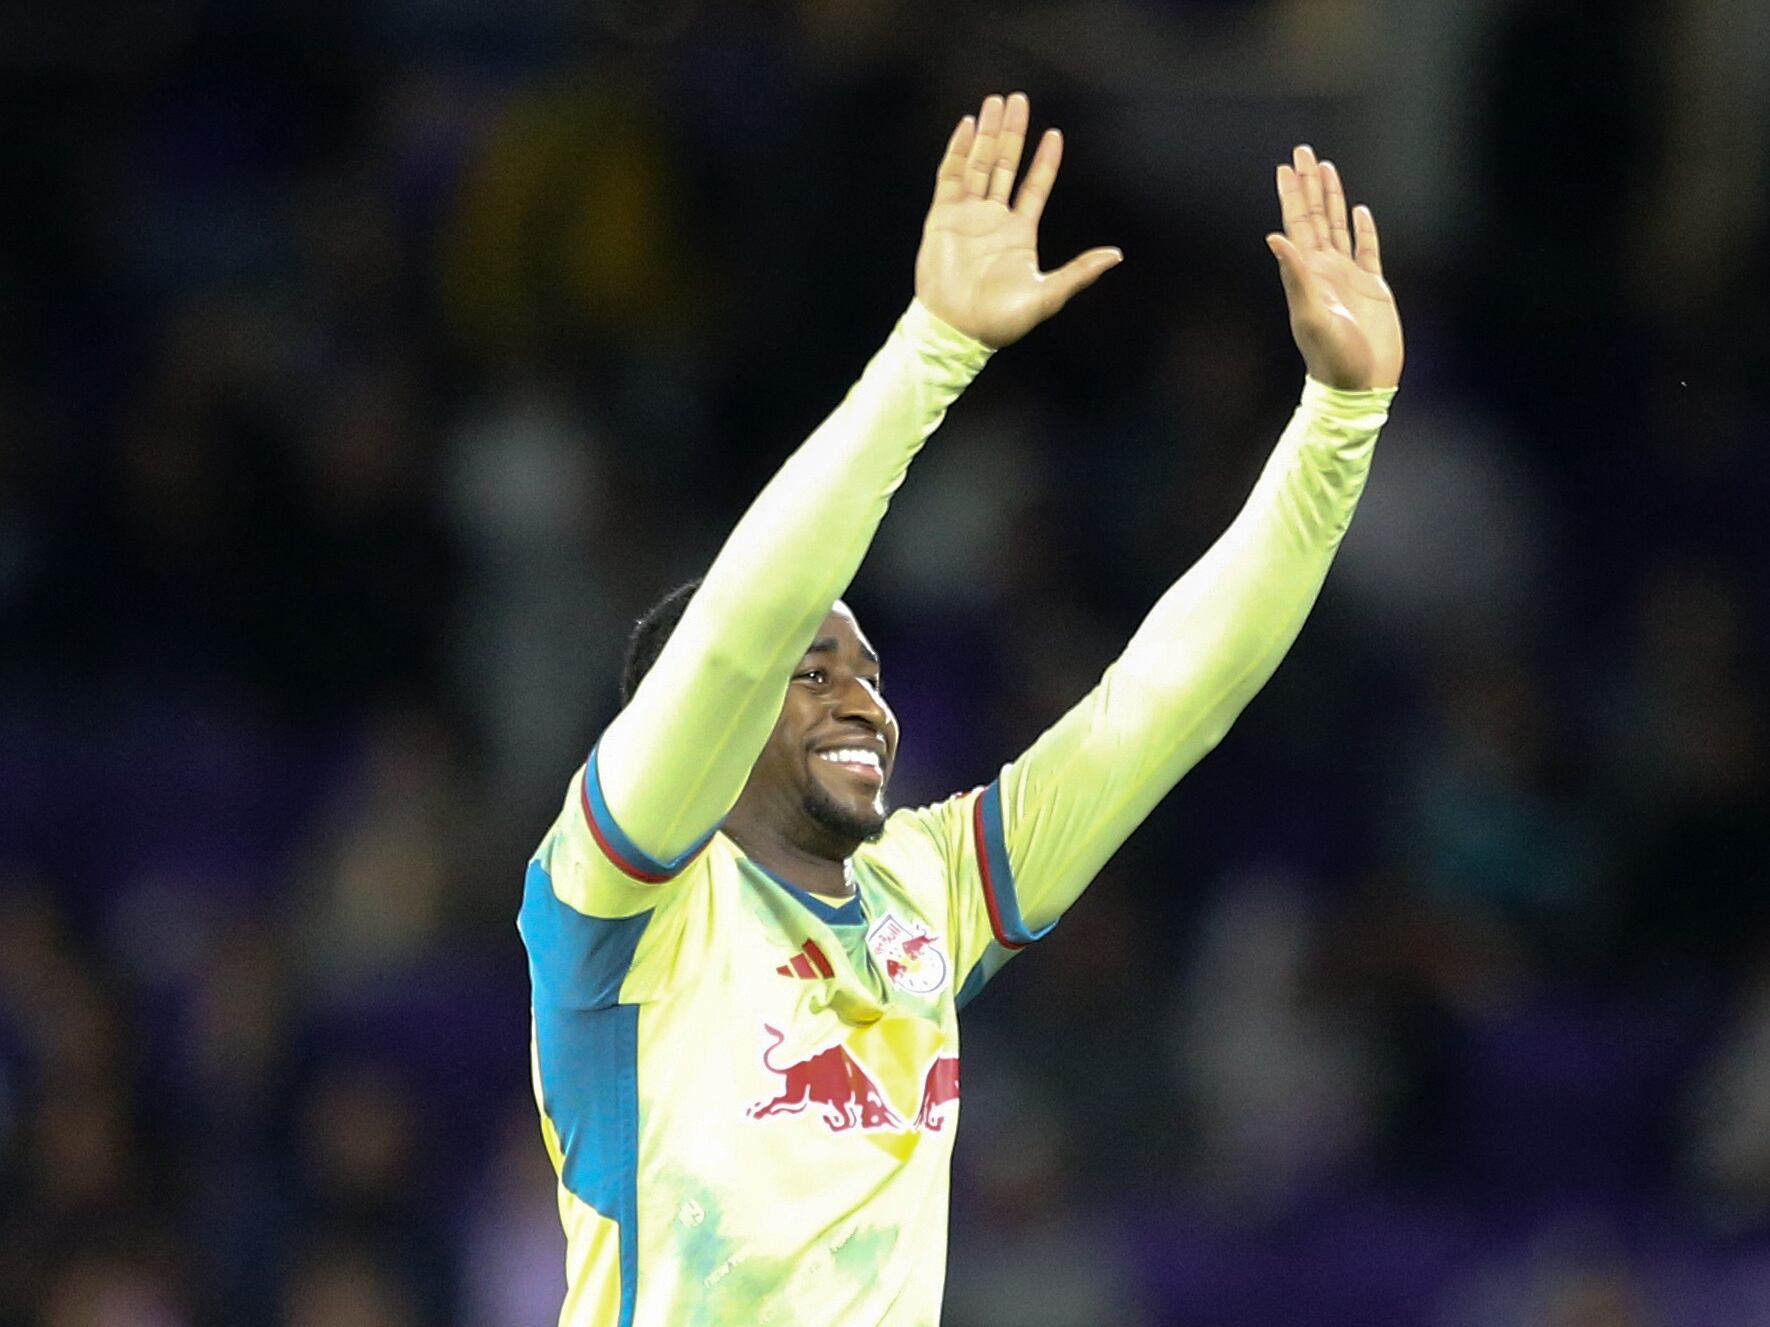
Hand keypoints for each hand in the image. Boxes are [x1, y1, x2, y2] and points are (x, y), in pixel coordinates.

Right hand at [915, 92, 1121, 348]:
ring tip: (996, 102)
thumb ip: (1079, 272)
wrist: (957, 331)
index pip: (1034, 187)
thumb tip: (1116, 255)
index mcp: (1019, 233)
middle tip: (1019, 99)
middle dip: (1012, 133)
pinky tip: (968, 126)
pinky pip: (950, 177)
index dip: (1045, 162)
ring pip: (978, 164)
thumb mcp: (1048, 294)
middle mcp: (993, 219)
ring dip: (988, 134)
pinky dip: (958, 151)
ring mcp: (967, 216)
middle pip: (1005, 165)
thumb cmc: (1001, 321)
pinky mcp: (942, 218)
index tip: (1054, 134)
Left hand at [1267, 146, 1403, 390]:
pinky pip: (1368, 250)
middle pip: (1316, 217)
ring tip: (1327, 169)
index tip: (1285, 166)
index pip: (1297, 224)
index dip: (1291, 195)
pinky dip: (1364, 230)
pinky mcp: (1373, 288)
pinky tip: (1359, 212)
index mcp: (1308, 274)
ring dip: (1332, 198)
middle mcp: (1325, 270)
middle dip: (1309, 184)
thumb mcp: (1311, 315)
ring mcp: (1349, 277)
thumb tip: (1274, 237)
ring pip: (1338, 227)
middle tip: (1303, 151)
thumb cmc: (1333, 358)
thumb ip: (1295, 276)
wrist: (1360, 386)